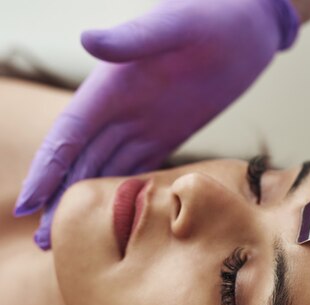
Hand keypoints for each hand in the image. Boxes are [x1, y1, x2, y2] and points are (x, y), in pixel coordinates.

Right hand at [14, 0, 298, 248]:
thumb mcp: (174, 25)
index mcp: (111, 85)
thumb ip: (135, 38)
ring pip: (110, 169)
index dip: (48, 170)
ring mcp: (146, 123)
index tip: (28, 206)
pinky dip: (129, 193)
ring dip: (91, 202)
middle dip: (62, 198)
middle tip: (45, 243)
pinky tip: (121, 220)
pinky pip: (145, 168)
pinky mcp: (173, 133)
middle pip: (82, 160)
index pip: (69, 134)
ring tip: (73, 239)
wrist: (247, 25)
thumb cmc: (211, 15)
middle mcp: (122, 108)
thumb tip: (88, 40)